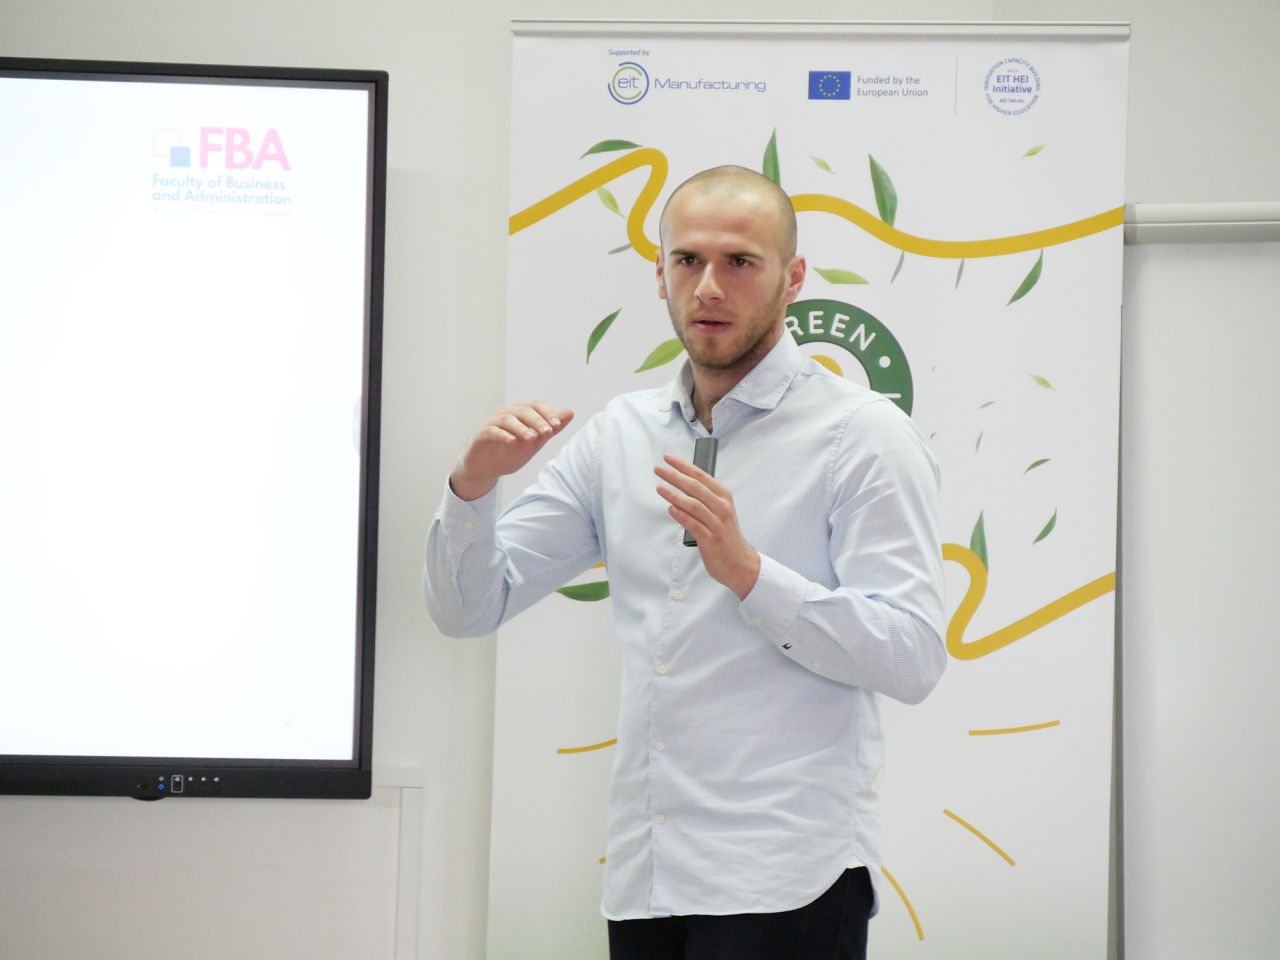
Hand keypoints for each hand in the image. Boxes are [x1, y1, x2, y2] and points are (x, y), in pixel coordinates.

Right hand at [450, 402, 574, 500]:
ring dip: (521, 428)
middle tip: (547, 433)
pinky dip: (502, 435)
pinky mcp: (481, 435)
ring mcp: (492, 423)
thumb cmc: (510, 451)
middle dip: (537, 421)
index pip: (536, 405)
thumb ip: (551, 428)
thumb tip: (570, 412)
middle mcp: (506, 413)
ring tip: (532, 439)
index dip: (547, 413)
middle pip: (523, 411)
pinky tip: (512, 442)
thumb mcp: (535, 441)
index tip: (557, 426)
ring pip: (507, 419)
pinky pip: (491, 431)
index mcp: (520, 413)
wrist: (486, 468)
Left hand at [655, 453, 759, 598]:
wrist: (740, 562)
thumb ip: (703, 498)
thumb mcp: (719, 511)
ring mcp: (717, 523)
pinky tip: (670, 509)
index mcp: (723, 496)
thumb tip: (680, 485)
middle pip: (695, 487)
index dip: (683, 466)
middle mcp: (721, 507)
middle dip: (675, 476)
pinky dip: (681, 516)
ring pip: (693, 504)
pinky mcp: (710, 539)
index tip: (668, 458)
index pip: (701, 476)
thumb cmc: (726, 535)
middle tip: (659, 469)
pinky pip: (693, 524)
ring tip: (659, 488)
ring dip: (674, 494)